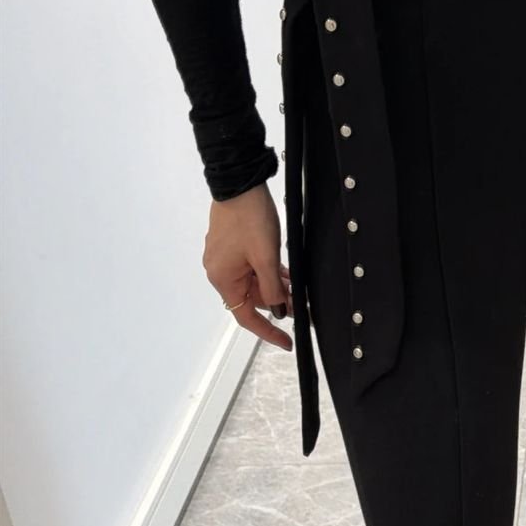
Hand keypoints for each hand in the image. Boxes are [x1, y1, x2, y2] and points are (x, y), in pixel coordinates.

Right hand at [202, 182, 293, 351]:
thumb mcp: (266, 258)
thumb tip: (279, 311)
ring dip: (277, 288)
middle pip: (252, 299)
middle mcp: (220, 272)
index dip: (268, 332)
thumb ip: (273, 289)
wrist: (239, 184)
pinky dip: (269, 274)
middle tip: (305, 308)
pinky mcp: (232, 247)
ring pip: (255, 283)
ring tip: (300, 292)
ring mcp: (225, 259)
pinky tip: (287, 275)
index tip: (287, 342)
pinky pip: (252, 269)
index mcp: (223, 279)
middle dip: (279, 304)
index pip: (246, 317)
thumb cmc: (249, 218)